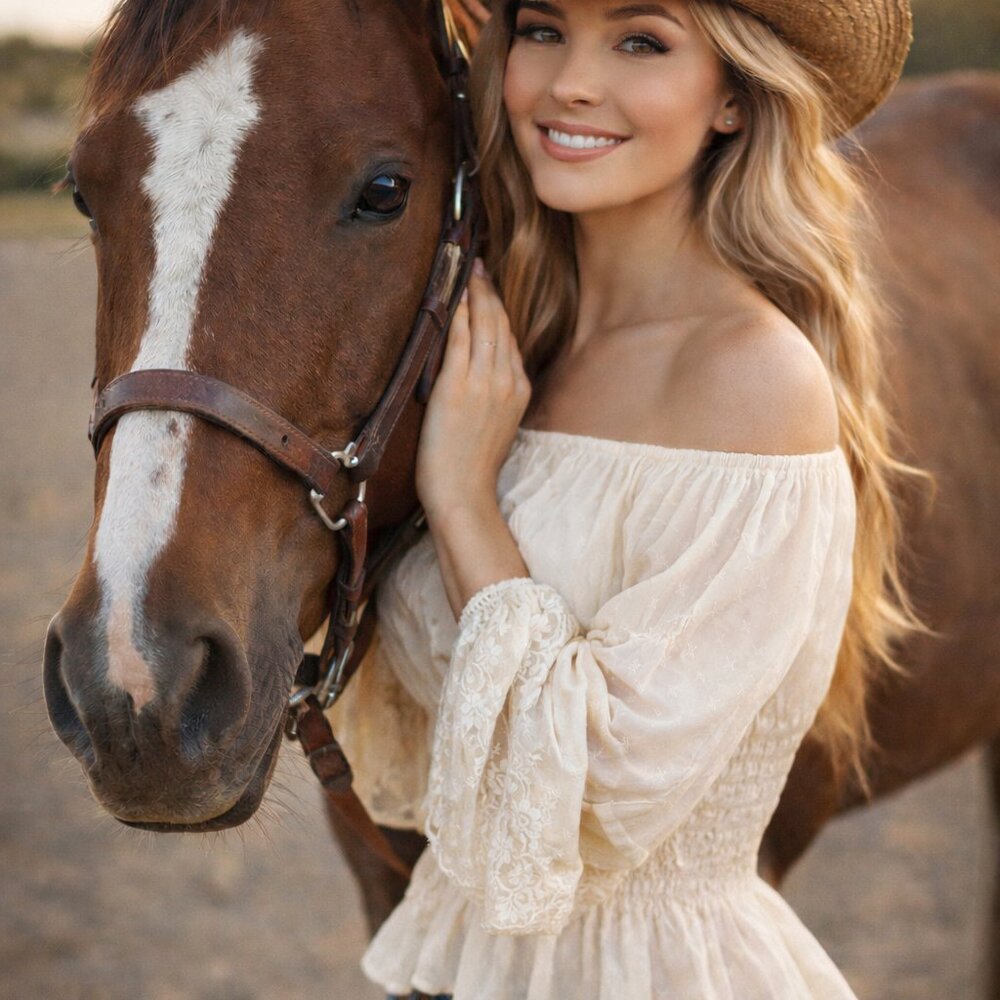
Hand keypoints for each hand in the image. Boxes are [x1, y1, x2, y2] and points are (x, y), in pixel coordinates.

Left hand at [415, 259, 530, 520]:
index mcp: (519, 390)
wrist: (463, 493)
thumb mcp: (498, 426)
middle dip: (488, 290)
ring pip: (484, 324)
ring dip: (474, 292)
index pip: (510, 339)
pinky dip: (458, 312)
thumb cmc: (472, 467)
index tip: (489, 288)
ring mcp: (485, 381)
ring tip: (466, 269)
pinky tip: (453, 294)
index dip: (499, 310)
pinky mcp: (458, 385)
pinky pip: (460, 338)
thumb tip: (481, 374)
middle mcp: (507, 380)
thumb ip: (496, 396)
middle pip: (501, 323)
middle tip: (477, 264)